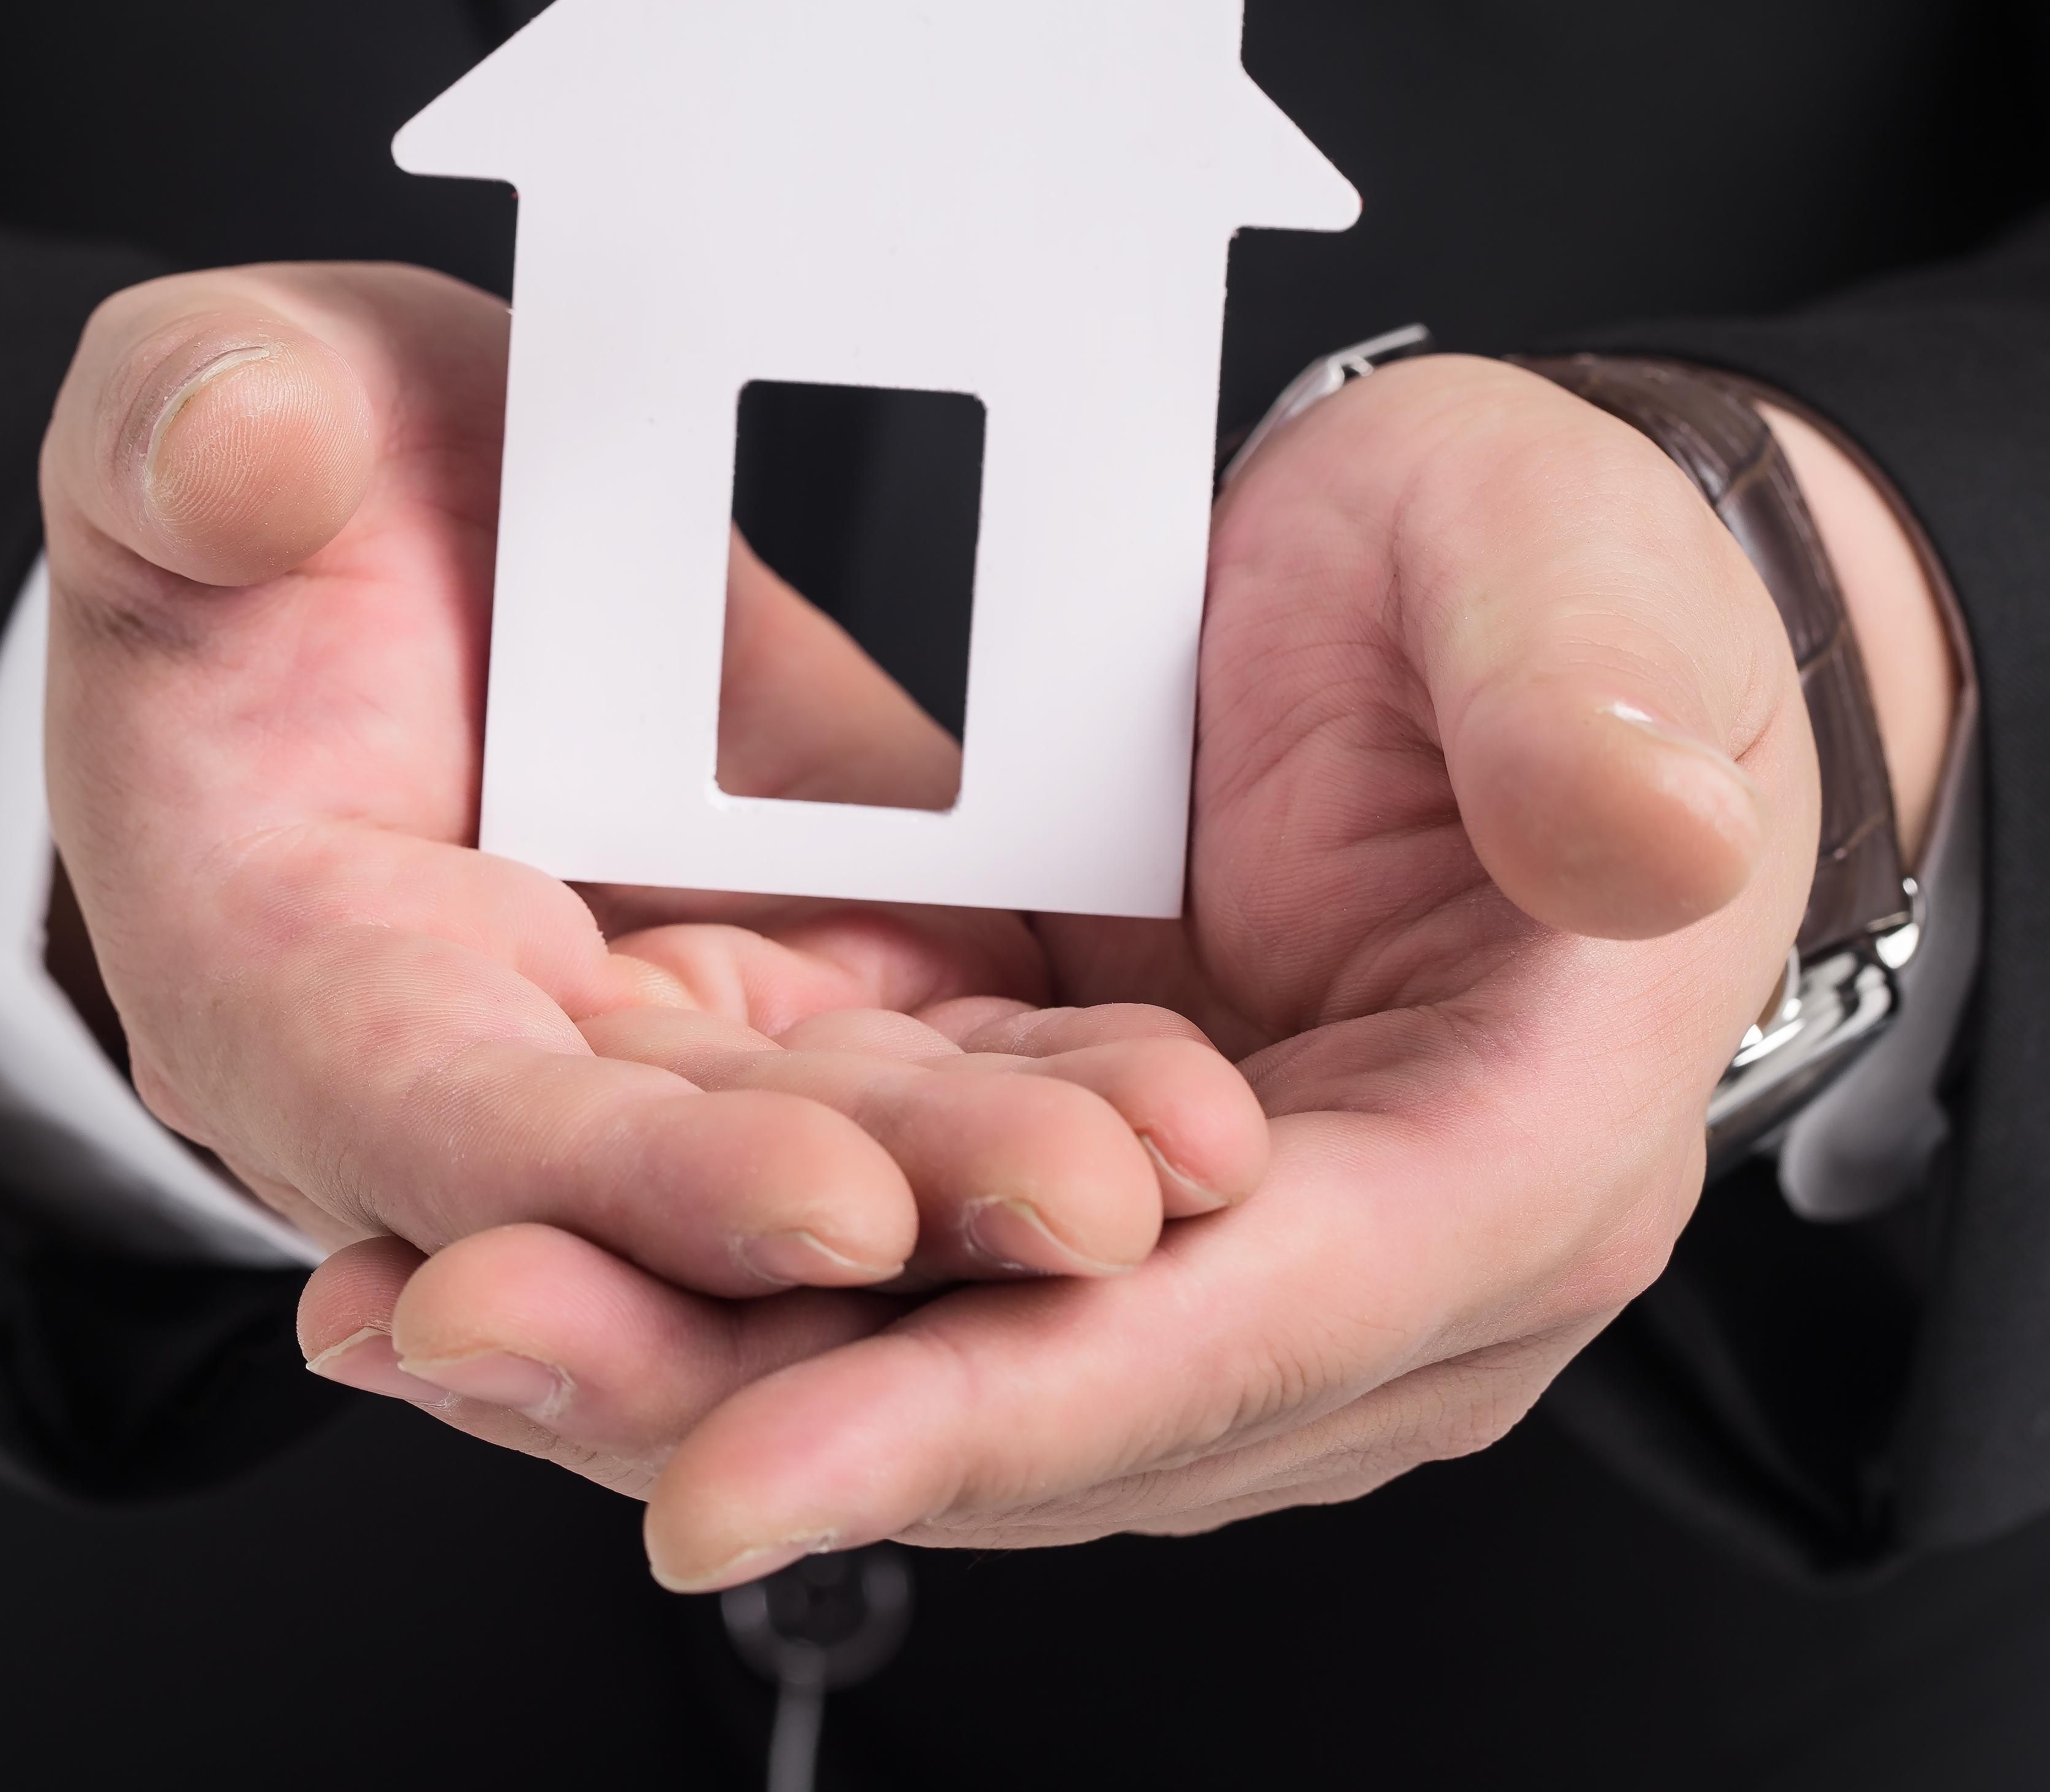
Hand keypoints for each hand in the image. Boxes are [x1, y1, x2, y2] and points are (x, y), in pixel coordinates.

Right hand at [38, 264, 1268, 1326]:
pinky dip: (1050, 1082)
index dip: (627, 1184)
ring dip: (1005, 1178)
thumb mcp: (184, 408)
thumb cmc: (261, 470)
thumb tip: (240, 461)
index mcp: (282, 976)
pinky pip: (925, 1055)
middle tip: (1095, 1213)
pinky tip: (1193, 1092)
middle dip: (889, 1213)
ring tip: (1190, 1171)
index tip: (822, 1202)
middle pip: (678, 1186)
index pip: (445, 1129)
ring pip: (833, 1144)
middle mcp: (473, 1064)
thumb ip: (182, 437)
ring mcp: (646, 1038)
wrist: (398, 497)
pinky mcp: (789, 982)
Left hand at [306, 355, 1821, 1587]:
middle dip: (737, 1400)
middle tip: (458, 1344)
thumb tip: (1637, 840)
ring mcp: (1218, 1256)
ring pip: (927, 1367)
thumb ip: (1598, 712)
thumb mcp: (1573, 573)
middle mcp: (1362, 1272)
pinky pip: (884, 1278)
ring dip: (667, 1360)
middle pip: (1035, 1406)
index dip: (976, 1415)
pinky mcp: (1093, 1200)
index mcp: (1509, 1155)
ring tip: (412, 1319)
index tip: (720, 1475)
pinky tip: (484, 1248)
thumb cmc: (1556, 581)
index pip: (1227, 1337)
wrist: (1499, 602)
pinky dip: (692, 1277)